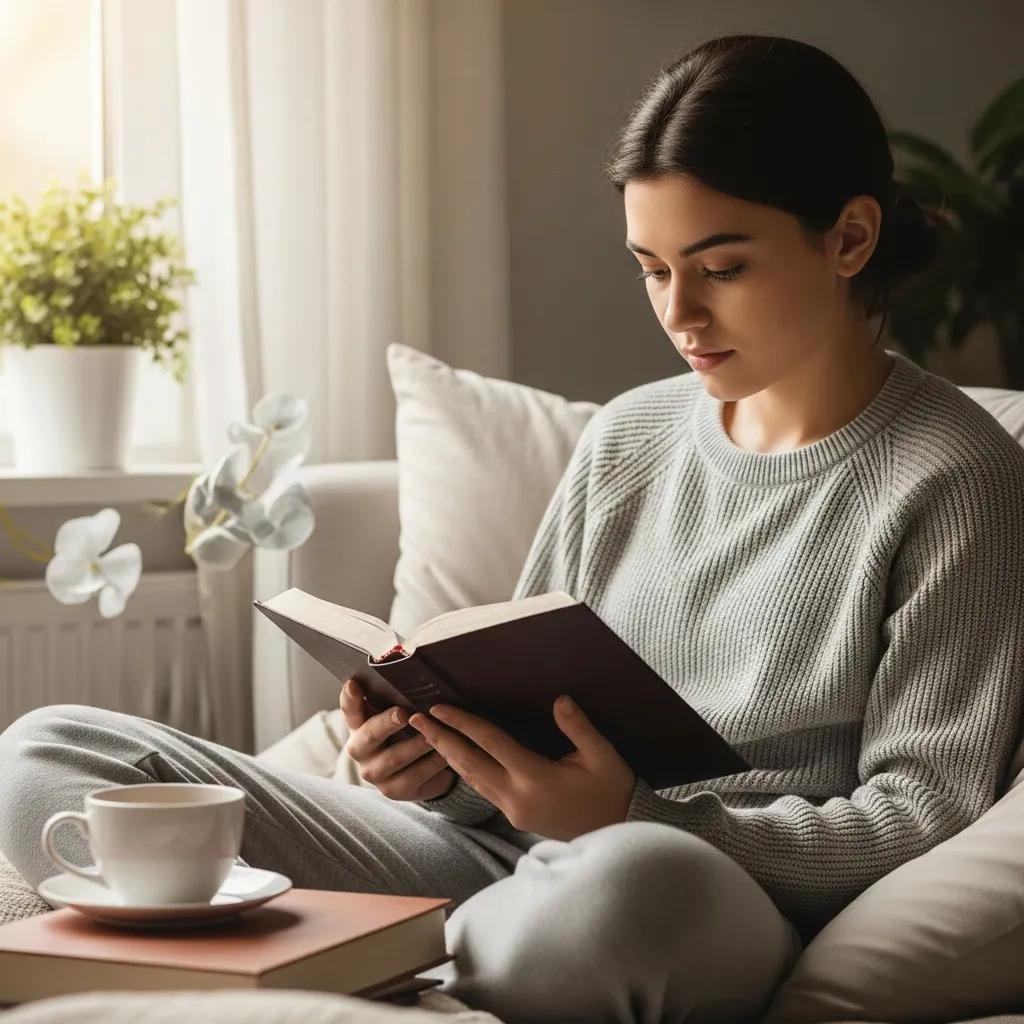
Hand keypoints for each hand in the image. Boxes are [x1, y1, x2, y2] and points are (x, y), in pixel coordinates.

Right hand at [339, 677, 456, 800]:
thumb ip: (398, 697)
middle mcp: (360, 750)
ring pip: (395, 757)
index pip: (350, 708)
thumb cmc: (409, 730)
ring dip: (417, 744)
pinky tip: (445, 753)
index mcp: (358, 725)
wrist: (421, 770)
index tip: (354, 683)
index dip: (350, 697)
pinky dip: (432, 763)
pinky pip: (414, 775)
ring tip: (435, 733)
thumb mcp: (402, 713)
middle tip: (404, 713)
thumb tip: (407, 667)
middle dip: (387, 722)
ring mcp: (374, 773)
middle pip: (370, 734)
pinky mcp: (393, 791)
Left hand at [407, 695, 635, 840]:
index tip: (438, 707)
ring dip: (447, 754)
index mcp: (534, 777)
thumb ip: (578, 727)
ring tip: (426, 735)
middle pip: (468, 763)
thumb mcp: (603, 756)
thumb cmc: (612, 790)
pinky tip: (455, 758)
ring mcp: (513, 810)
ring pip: (470, 779)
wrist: (619, 831)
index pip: (489, 742)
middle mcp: (516, 796)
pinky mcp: (515, 817)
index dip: (462, 722)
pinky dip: (463, 770)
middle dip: (439, 739)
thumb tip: (560, 700)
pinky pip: (481, 789)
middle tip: (414, 719)